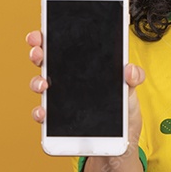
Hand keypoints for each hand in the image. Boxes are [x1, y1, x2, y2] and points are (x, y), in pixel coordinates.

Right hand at [24, 30, 145, 144]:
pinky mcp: (58, 119)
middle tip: (38, 51)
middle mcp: (67, 78)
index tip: (42, 31)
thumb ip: (133, 77)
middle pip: (46, 59)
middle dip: (37, 51)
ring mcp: (60, 98)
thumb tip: (130, 69)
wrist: (121, 139)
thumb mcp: (131, 89)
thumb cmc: (123, 107)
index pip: (63, 44)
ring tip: (43, 85)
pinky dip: (40, 113)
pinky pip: (44, 114)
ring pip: (41, 84)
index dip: (50, 35)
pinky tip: (44, 113)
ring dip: (36, 82)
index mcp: (84, 65)